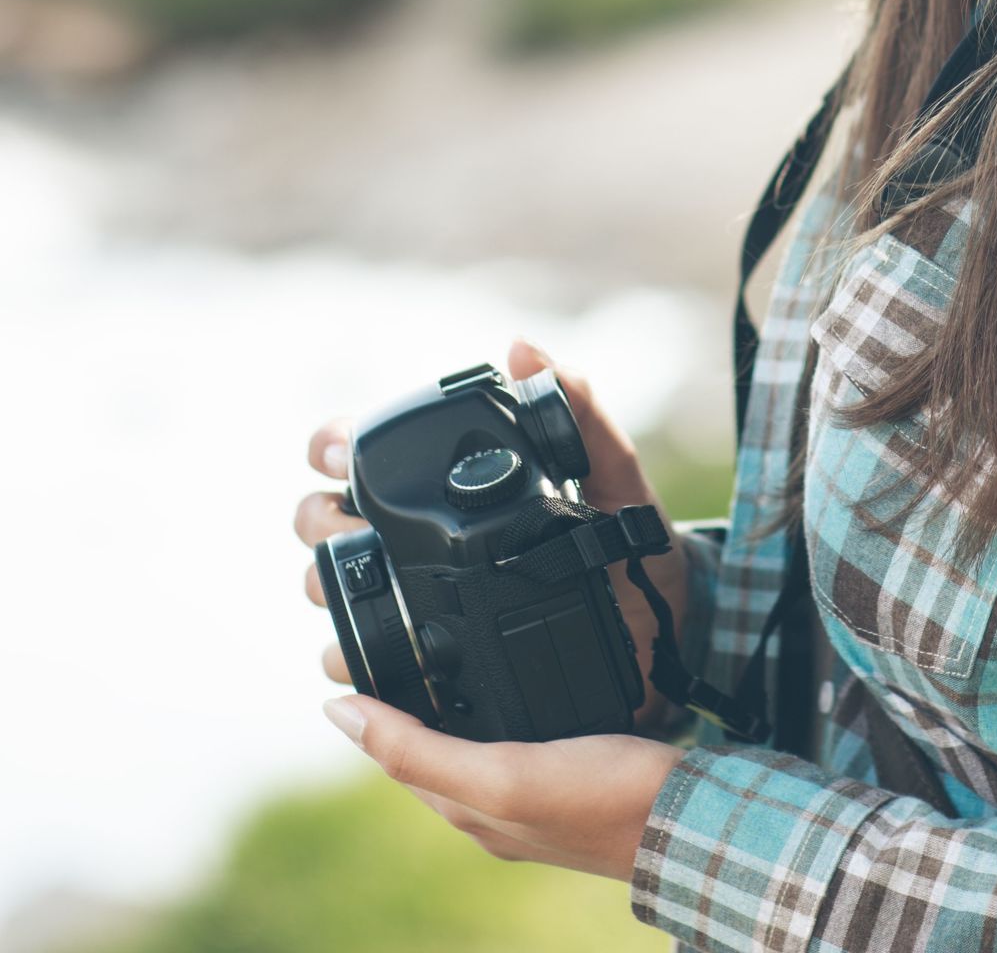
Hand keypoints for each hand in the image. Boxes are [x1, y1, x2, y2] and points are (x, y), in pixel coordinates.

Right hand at [294, 337, 693, 733]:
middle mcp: (420, 537)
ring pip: (331, 587)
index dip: (332, 444)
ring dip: (329, 585)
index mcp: (453, 484)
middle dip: (320, 519)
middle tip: (352, 525)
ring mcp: (418, 598)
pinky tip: (376, 651)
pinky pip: (367, 660)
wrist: (663, 628)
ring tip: (366, 586)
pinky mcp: (427, 660)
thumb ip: (578, 406)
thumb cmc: (634, 540)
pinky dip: (354, 655)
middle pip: (326, 520)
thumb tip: (523, 349)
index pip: (361, 452)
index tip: (338, 452)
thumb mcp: (614, 470)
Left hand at [321, 692, 682, 880]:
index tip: (356, 661)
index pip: (398, 757)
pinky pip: (521, 742)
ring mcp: (537, 797)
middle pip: (434, 752)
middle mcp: (496, 809)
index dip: (375, 713)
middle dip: (412, 707)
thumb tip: (337, 711)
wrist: (688, 816)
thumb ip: (416, 749)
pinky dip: (507, 713)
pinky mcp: (574, 778)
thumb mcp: (499, 773)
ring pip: (477, 745)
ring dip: (459, 708)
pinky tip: (524, 690)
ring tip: (452, 657)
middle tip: (398, 647)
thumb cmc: (599, 799)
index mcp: (468, 812)